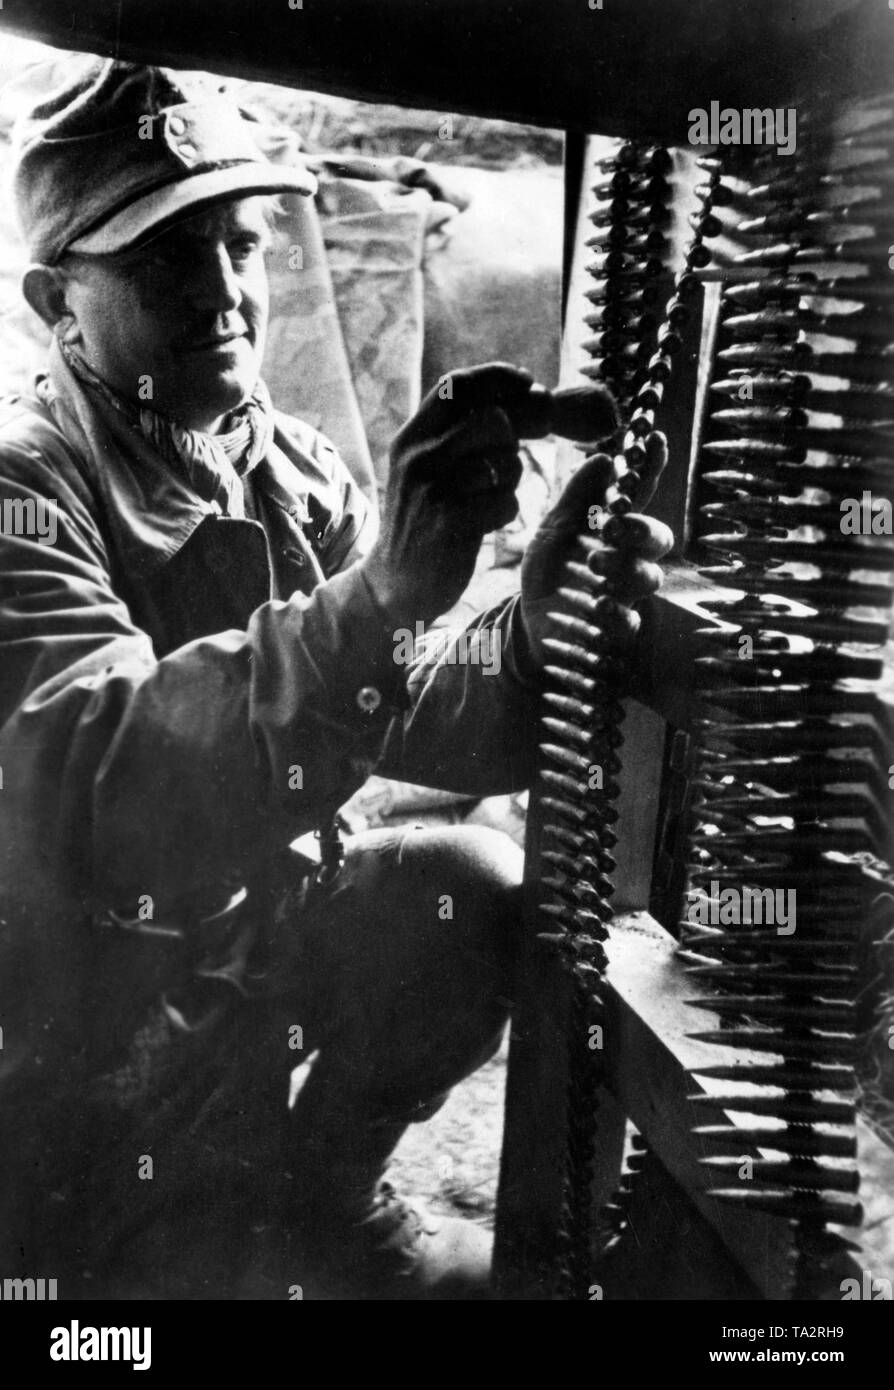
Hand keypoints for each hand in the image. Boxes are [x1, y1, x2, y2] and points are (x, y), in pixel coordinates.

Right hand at [361, 362, 532, 626]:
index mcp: (411, 437)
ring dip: (510, 483)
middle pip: (493, 419)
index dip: (500, 377)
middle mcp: (418, 457)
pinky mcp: (449, 523)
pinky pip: (506, 503)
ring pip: (505, 463)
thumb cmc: (426, 519)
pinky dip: (505, 513)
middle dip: (512, 441)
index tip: (530, 383)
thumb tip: (532, 395)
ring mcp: (432, 489)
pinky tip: (483, 524)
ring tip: (486, 499)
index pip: (457, 385)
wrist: (395, 582)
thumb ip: (464, 432)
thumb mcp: (430, 467)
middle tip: (504, 465)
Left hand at [519, 431, 673, 669]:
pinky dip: (616, 611)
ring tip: (594, 561)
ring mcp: (625, 594)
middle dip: (643, 528)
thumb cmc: (549, 570)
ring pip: (650, 578)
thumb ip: (578, 496)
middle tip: (615, 525)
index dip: (652, 470)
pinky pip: (630, 621)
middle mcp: (630, 559)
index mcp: (617, 529)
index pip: (642, 496)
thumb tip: (603, 458)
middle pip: (660, 539)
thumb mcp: (554, 528)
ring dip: (624, 566)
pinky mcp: (613, 629)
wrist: (526, 620)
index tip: (656, 440)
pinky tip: (600, 602)